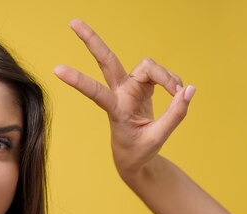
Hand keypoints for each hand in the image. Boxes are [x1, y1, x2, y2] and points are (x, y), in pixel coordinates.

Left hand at [54, 19, 195, 178]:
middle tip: (73, 22)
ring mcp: (129, 88)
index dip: (78, 80)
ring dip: (166, 76)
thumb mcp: (157, 139)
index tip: (56, 70)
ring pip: (147, 66)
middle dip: (91, 41)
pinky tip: (178, 94)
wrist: (135, 158)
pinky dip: (171, 81)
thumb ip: (175, 114)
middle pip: (106, 61)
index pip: (94, 92)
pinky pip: (159, 74)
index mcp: (115, 109)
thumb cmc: (139, 151)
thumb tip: (190, 90)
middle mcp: (120, 93)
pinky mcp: (141, 87)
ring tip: (178, 93)